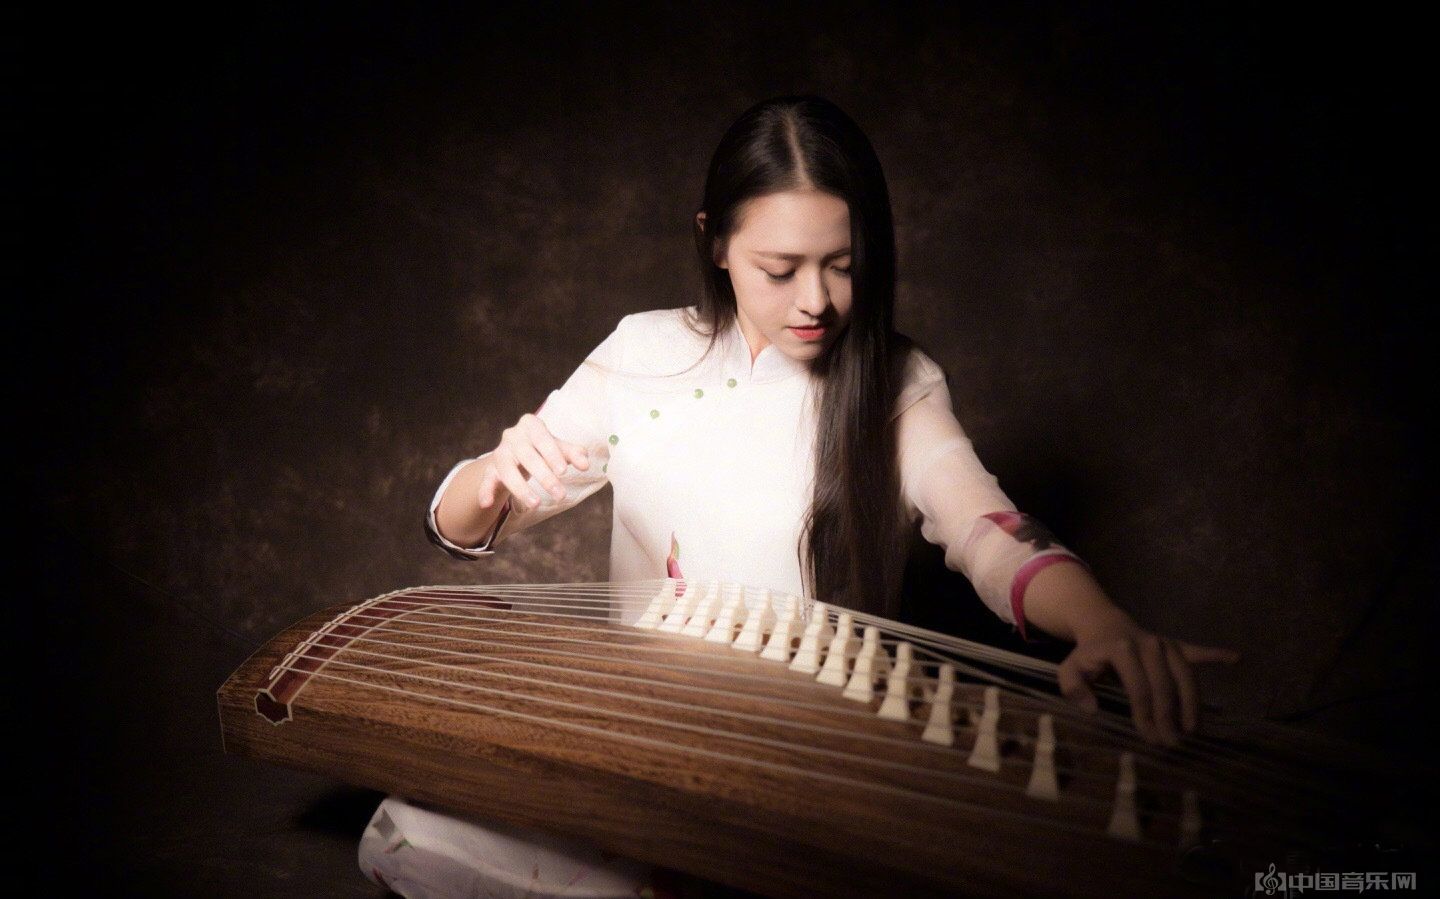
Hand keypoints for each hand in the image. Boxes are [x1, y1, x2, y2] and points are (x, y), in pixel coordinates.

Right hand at [478, 413, 590, 510]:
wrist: (518, 451)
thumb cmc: (543, 448)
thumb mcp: (559, 447)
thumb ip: (573, 453)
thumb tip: (586, 463)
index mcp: (531, 424)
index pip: (543, 439)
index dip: (553, 455)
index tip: (564, 472)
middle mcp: (512, 435)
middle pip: (527, 456)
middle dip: (544, 477)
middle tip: (560, 495)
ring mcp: (500, 451)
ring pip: (507, 470)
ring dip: (521, 489)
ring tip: (536, 504)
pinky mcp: (490, 468)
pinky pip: (486, 479)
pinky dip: (485, 490)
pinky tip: (486, 503)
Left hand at [1056, 615, 1240, 746]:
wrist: (1102, 623)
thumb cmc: (1088, 653)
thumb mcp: (1070, 668)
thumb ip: (1073, 688)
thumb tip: (1092, 709)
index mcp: (1121, 650)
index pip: (1138, 688)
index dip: (1146, 715)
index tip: (1151, 738)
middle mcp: (1148, 644)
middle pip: (1164, 686)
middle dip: (1170, 716)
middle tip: (1173, 742)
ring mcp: (1164, 643)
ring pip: (1185, 674)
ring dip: (1192, 702)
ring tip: (1194, 728)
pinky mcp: (1175, 644)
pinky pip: (1197, 651)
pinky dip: (1215, 654)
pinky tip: (1236, 658)